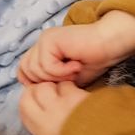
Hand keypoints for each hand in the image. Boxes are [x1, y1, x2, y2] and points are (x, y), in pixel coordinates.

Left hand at [16, 12, 134, 86]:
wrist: (110, 45)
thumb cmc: (95, 61)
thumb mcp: (69, 77)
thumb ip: (52, 81)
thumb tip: (38, 94)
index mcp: (44, 50)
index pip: (24, 70)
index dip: (36, 82)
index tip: (58, 85)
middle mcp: (41, 43)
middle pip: (26, 70)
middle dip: (47, 81)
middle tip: (69, 77)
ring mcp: (44, 39)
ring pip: (34, 69)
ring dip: (56, 76)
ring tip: (74, 71)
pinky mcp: (49, 39)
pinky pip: (46, 65)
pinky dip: (61, 71)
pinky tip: (76, 65)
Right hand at [19, 80, 89, 134]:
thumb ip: (40, 123)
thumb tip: (34, 104)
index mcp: (41, 130)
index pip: (23, 105)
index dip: (29, 97)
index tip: (37, 98)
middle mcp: (47, 117)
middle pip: (32, 92)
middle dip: (40, 89)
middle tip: (52, 93)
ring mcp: (60, 106)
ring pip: (47, 86)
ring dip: (55, 87)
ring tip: (66, 95)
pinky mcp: (74, 97)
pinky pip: (66, 85)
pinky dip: (71, 87)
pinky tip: (77, 95)